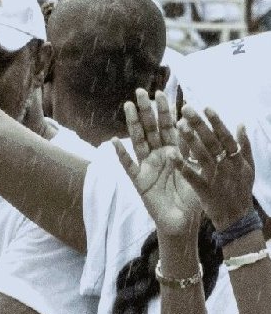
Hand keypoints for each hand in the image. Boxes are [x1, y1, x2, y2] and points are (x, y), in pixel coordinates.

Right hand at [113, 89, 201, 236]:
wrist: (183, 221)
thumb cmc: (193, 197)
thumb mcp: (199, 170)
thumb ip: (193, 149)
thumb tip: (188, 124)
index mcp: (175, 151)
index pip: (169, 126)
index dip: (165, 111)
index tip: (161, 93)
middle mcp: (159, 155)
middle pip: (151, 129)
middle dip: (147, 110)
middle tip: (141, 92)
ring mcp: (147, 166)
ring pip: (139, 141)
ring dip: (133, 124)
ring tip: (128, 106)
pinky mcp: (139, 181)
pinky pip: (129, 165)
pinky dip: (121, 154)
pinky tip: (114, 141)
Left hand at [177, 106, 255, 230]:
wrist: (237, 217)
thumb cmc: (241, 189)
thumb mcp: (247, 168)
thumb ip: (244, 146)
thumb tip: (241, 124)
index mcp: (237, 159)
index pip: (226, 136)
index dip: (216, 122)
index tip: (206, 106)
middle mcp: (228, 166)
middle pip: (213, 142)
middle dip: (200, 124)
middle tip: (186, 108)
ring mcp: (217, 178)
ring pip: (203, 156)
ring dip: (191, 140)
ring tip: (179, 125)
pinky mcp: (205, 190)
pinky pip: (192, 176)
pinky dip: (182, 165)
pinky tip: (170, 154)